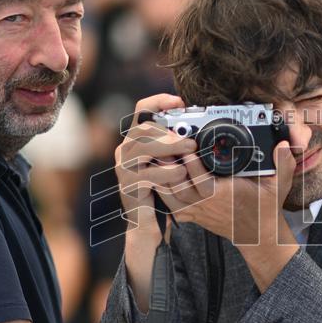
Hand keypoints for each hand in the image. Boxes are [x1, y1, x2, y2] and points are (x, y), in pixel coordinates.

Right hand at [114, 94, 194, 235]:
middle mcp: (125, 150)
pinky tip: (182, 172)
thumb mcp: (167, 162)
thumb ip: (174, 144)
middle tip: (192, 139)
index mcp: (135, 139)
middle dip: (170, 131)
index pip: (141, 110)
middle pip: (143, 128)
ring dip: (169, 147)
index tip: (179, 102)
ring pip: (143, 148)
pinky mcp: (128, 185)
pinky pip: (147, 174)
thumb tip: (197, 129)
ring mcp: (124, 168)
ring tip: (190, 150)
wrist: (146, 221)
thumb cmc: (160, 188)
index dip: (159, 101)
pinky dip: (166, 171)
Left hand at [156, 141, 295, 244]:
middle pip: (179, 187)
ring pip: (171, 197)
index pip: (202, 181)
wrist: (259, 235)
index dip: (192, 164)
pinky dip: (163, 195)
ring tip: (159, 160)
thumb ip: (282, 164)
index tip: (188, 147)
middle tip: (165, 149)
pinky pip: (172, 208)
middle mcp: (208, 204)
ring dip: (163, 179)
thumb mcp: (278, 186)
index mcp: (224, 195)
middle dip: (170, 168)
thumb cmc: (265, 209)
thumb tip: (285, 145)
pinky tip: (159, 181)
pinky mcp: (194, 216)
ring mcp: (199, 211)